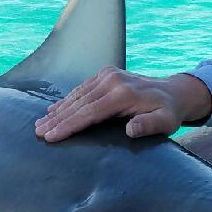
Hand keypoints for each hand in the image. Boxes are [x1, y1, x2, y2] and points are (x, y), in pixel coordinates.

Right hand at [34, 68, 211, 141]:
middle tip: (37, 132)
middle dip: (57, 119)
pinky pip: (83, 89)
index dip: (69, 126)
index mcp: (123, 94)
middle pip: (79, 104)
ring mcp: (108, 75)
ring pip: (78, 95)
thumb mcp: (166, 123)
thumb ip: (149, 126)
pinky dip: (68, 100)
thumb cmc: (168, 113)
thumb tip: (131, 130)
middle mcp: (113, 81)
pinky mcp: (107, 74)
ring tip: (40, 124)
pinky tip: (54, 110)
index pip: (89, 113)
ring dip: (58, 110)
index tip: (51, 137)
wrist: (174, 92)